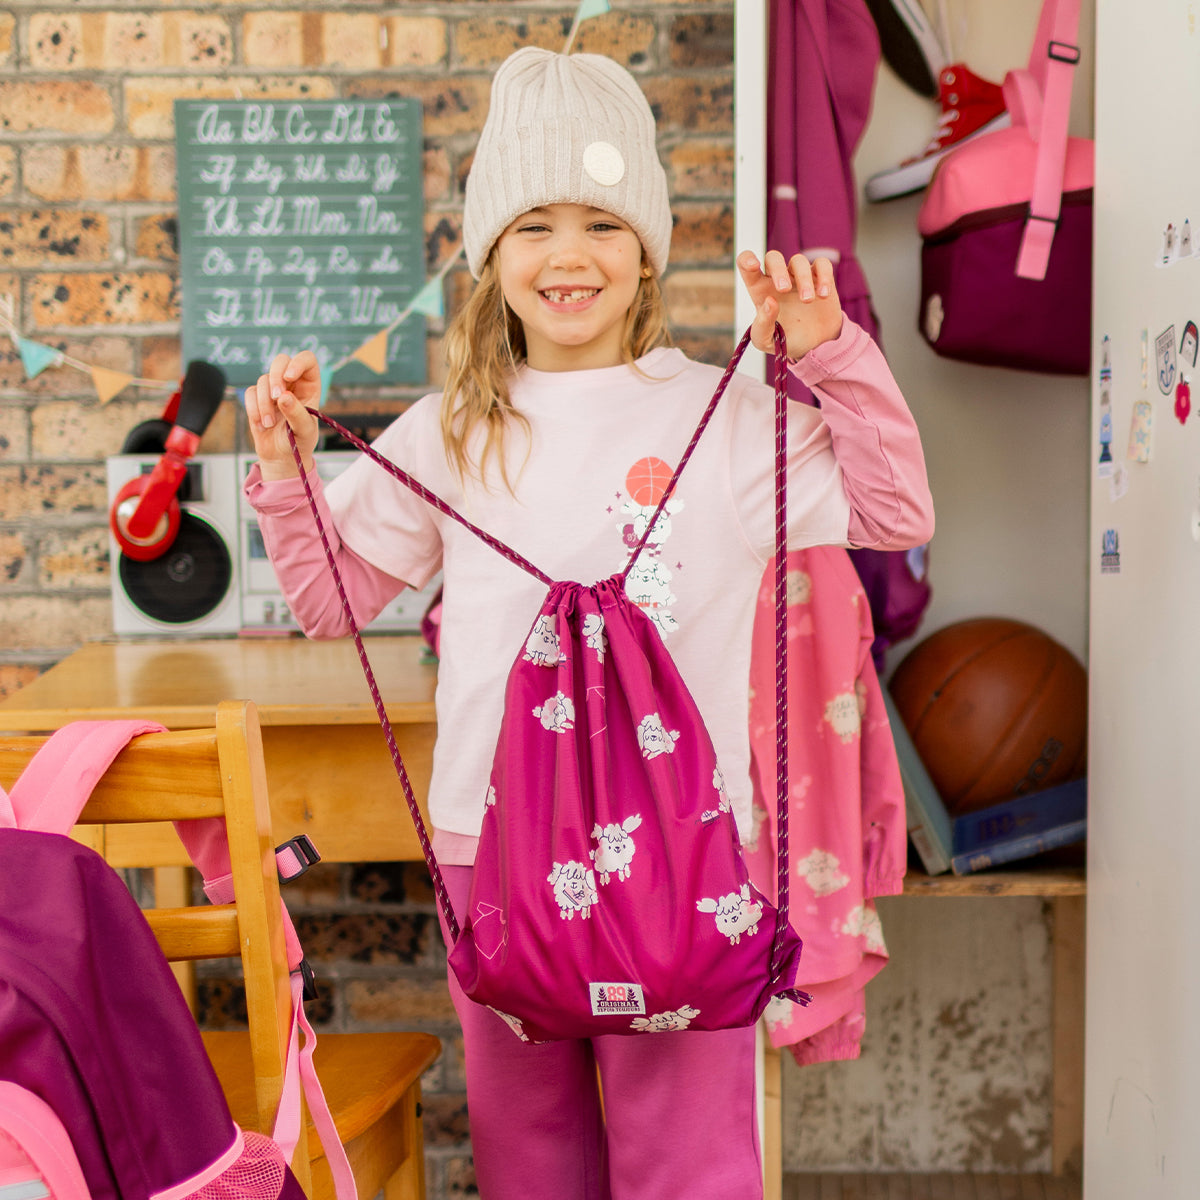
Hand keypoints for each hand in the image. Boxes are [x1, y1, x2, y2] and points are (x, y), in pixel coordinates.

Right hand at [243, 351, 321, 479]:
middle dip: (276, 378)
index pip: (307, 360)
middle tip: (277, 398)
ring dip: (264, 403)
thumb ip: (297, 414)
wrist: (282, 457)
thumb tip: (284, 397)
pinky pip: (250, 393)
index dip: (298, 362)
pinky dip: (253, 409)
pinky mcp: (257, 397)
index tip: (290, 377)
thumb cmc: (299, 442)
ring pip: (263, 380)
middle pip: (281, 360)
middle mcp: (291, 383)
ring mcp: (273, 389)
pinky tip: (262, 425)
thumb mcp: (304, 431)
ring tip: (270, 424)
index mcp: (309, 386)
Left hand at [736, 250, 843, 360]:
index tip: (753, 266)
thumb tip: (770, 301)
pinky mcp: (820, 278)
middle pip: (773, 257)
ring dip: (803, 279)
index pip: (746, 265)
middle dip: (778, 270)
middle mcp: (778, 279)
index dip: (746, 259)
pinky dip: (824, 276)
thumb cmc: (786, 339)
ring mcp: (799, 276)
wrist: (814, 346)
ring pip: (799, 260)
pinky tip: (823, 295)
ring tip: (807, 301)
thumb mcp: (766, 340)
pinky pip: (822, 264)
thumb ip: (762, 324)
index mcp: (760, 290)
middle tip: (784, 290)